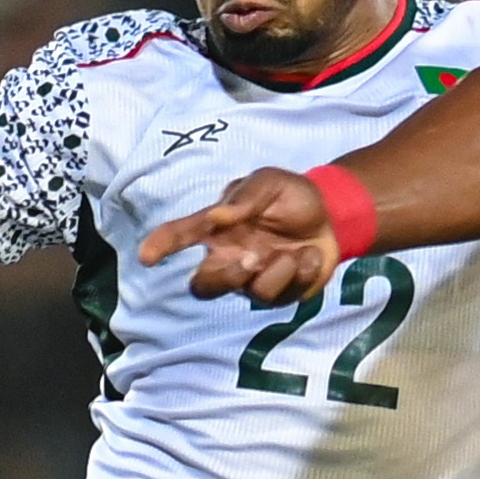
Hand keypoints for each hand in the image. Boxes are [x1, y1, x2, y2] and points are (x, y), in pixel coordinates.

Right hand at [141, 168, 343, 302]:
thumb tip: (216, 217)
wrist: (333, 214)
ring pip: (251, 293)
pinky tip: (310, 256)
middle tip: (252, 259)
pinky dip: (303, 272)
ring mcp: (254, 280)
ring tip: (298, 251)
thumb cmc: (290, 195)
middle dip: (225, 278)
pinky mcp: (281, 294)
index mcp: (219, 229)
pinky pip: (284, 295)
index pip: (182, 237)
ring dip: (279, 270)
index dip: (162, 245)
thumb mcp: (270, 183)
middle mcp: (229, 258)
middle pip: (204, 285)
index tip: (147, 256)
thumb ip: (244, 198)